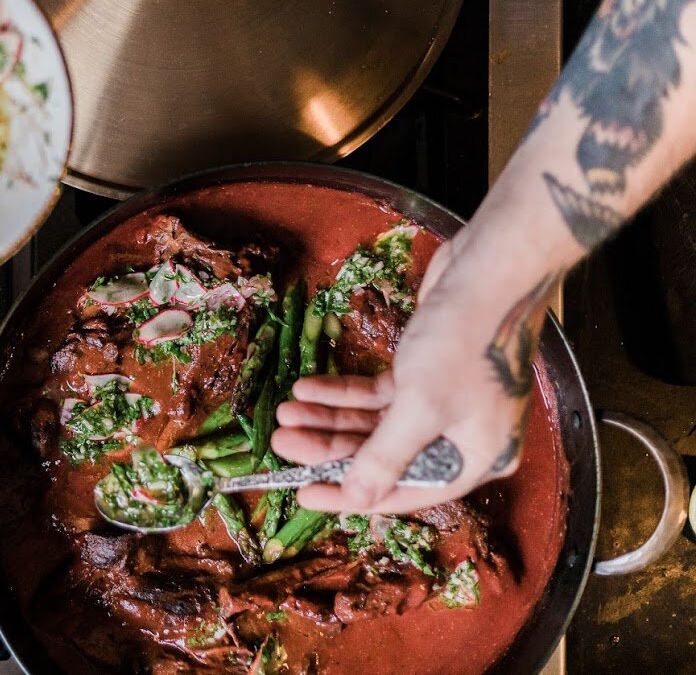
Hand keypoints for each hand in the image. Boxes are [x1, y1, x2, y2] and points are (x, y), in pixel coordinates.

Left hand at [270, 238, 556, 513]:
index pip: (405, 492)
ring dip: (329, 417)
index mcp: (473, 459)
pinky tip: (306, 388)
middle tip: (282, 441)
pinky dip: (343, 391)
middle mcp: (460, 437)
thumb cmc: (464, 344)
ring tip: (286, 412)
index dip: (352, 494)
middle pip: (383, 455)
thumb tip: (357, 498)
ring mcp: (441, 403)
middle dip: (329, 447)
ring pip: (375, 422)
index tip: (303, 493)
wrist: (489, 274)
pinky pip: (377, 393)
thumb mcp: (422, 407)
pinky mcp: (425, 372)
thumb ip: (385, 456)